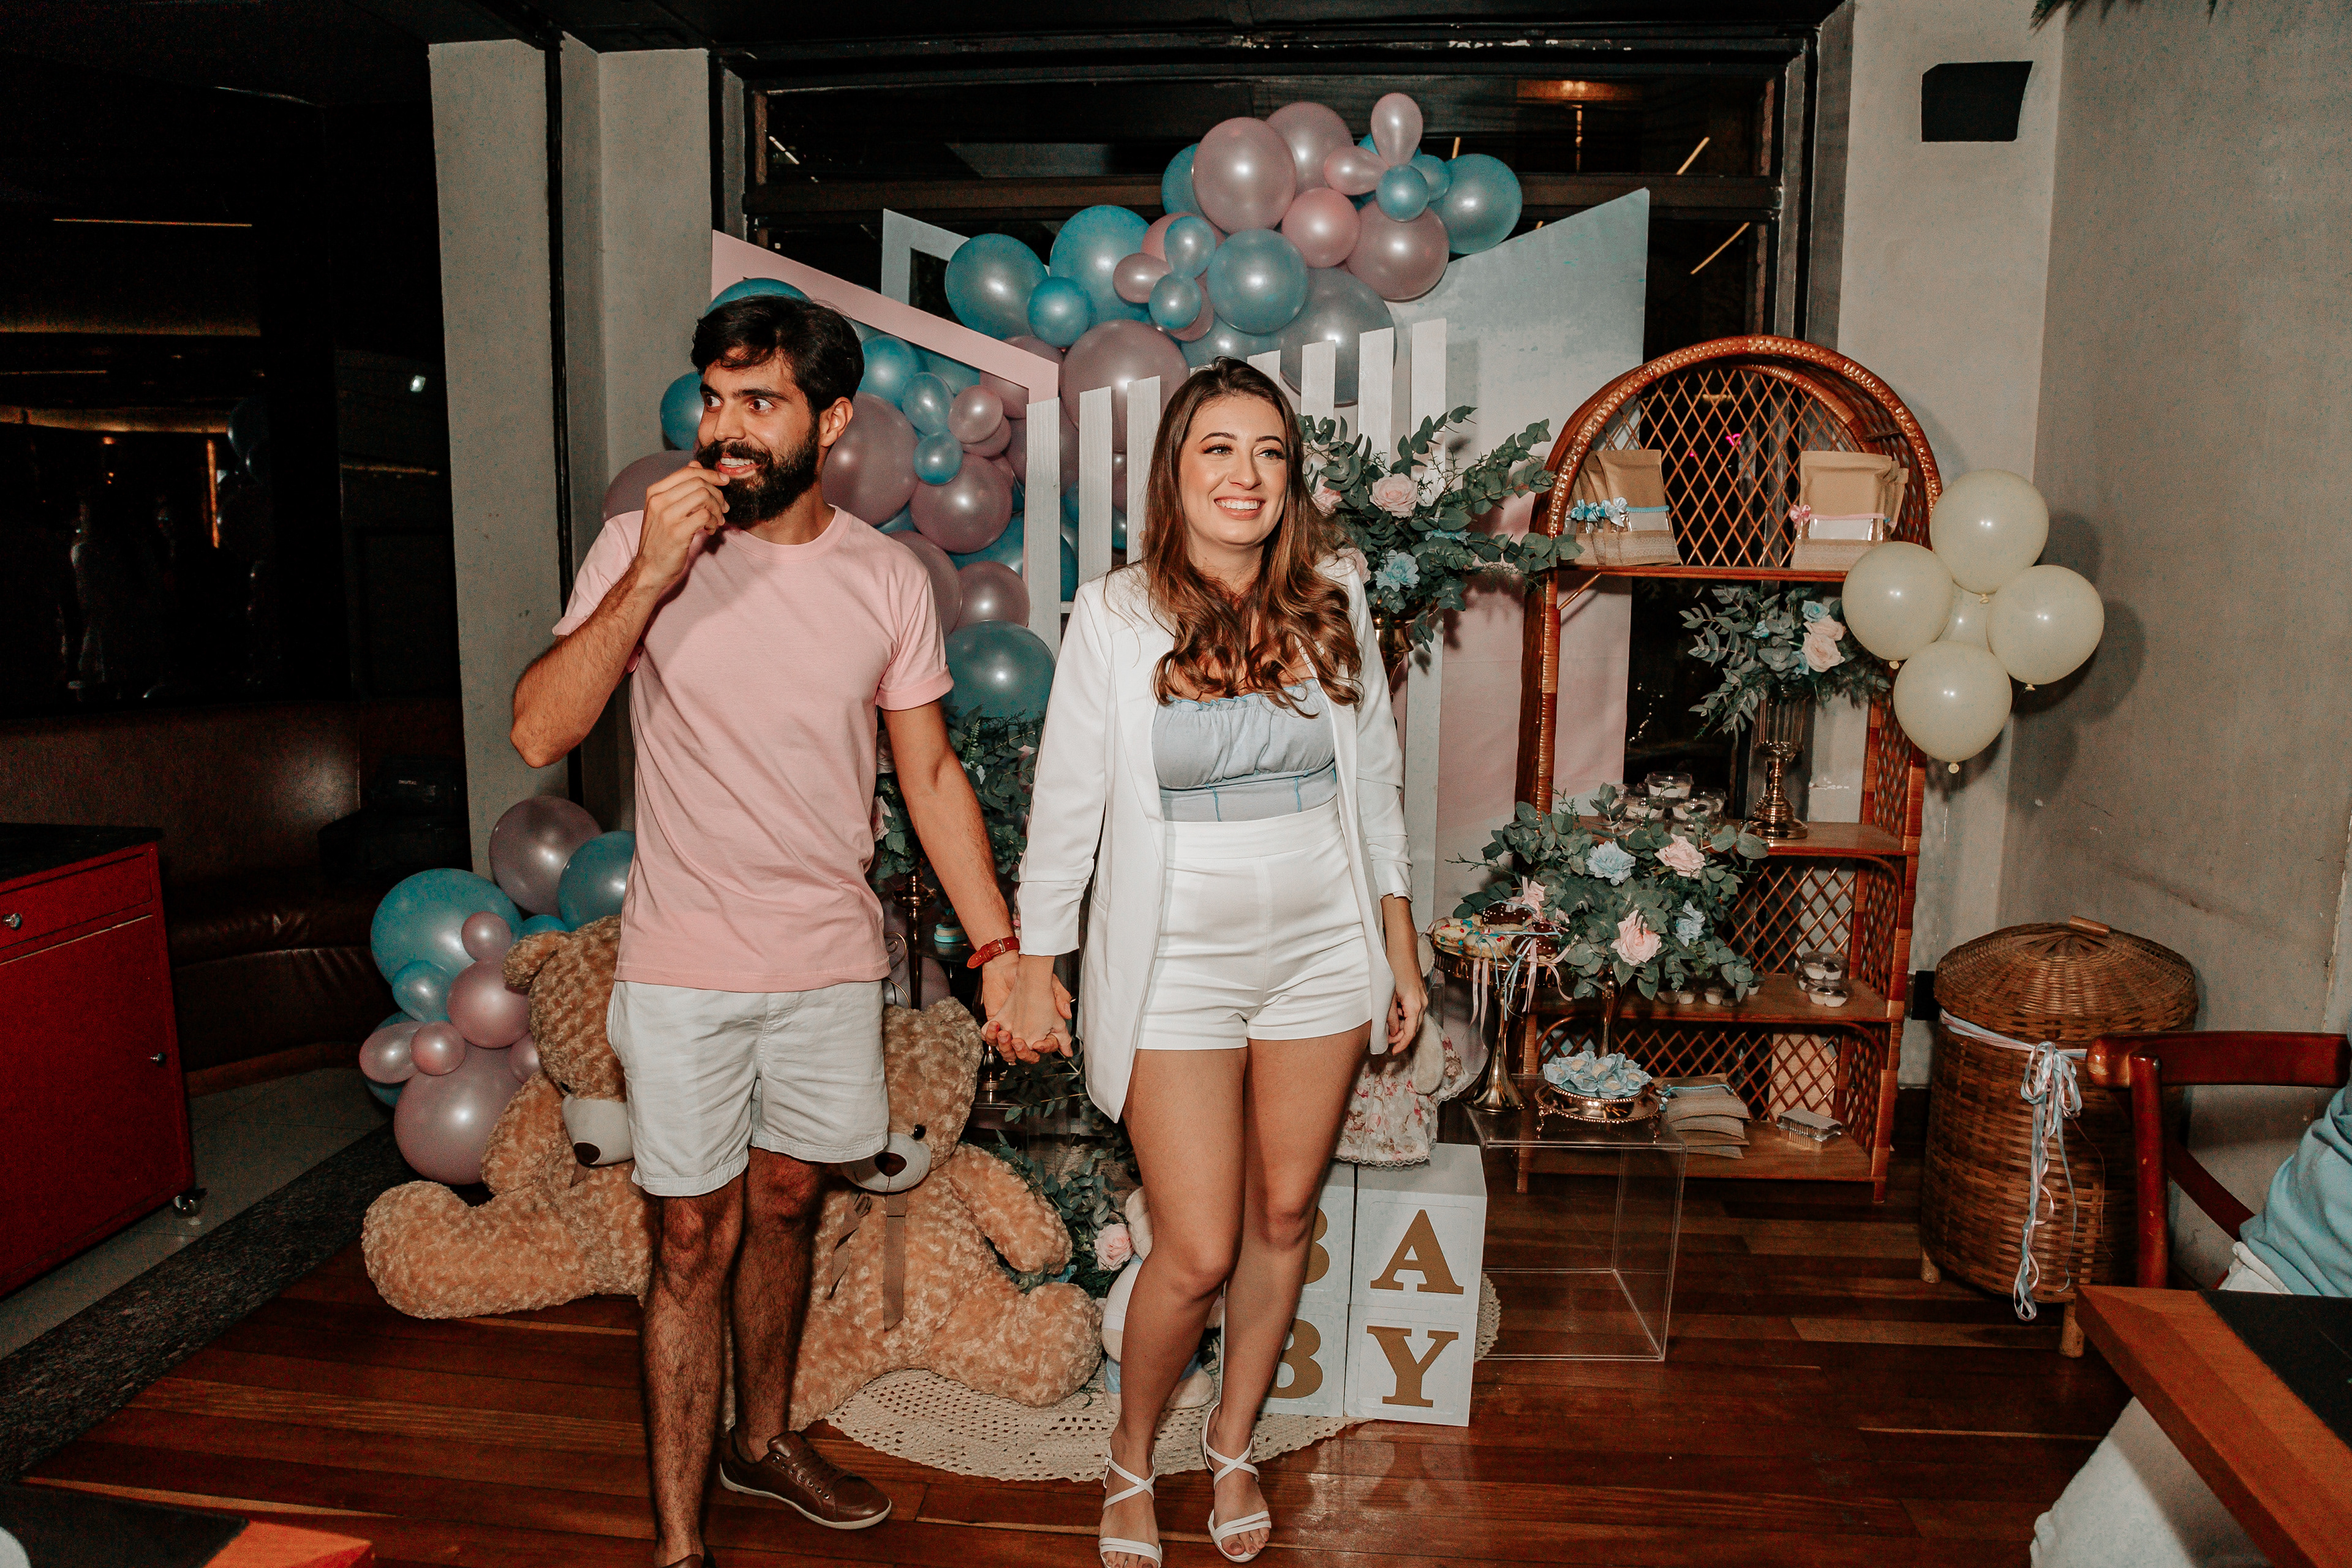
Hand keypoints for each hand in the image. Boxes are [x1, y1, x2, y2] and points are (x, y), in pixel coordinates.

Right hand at [635, 460, 728, 595]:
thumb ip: (678, 487)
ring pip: (704, 496)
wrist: (649, 568)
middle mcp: (658, 501)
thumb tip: (695, 464)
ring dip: (717, 508)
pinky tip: (710, 529)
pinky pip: (705, 515)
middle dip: (717, 493)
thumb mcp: (663, 509)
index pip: (688, 471)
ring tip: (717, 520)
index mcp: (655, 492)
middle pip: (698, 482)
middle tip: (723, 507)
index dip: (710, 474)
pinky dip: (713, 521)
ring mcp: (667, 516)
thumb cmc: (660, 539)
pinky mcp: (677, 532)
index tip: (724, 482)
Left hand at [986, 953, 1071, 1063]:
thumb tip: (1068, 1014)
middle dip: (1023, 1053)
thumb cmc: (1031, 978)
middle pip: (1026, 1055)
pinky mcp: (995, 1024)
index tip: (1039, 1043)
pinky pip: (990, 1038)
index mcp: (1043, 1027)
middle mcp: (1027, 1032)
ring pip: (1008, 1052)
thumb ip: (1061, 999)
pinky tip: (994, 1026)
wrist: (1007, 968)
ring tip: (1005, 1034)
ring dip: (1005, 1047)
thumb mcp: (1052, 986)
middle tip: (1019, 1042)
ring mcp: (1010, 1030)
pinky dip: (990, 1036)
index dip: (1043, 1048)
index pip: (1046, 1046)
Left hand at [1380, 896, 1424, 1053]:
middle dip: (1402, 1038)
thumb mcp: (1387, 995)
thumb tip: (1392, 1032)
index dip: (1401, 1044)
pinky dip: (1404, 1016)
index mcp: (1415, 1005)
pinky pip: (1413, 1011)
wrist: (1402, 947)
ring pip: (1414, 1019)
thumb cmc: (1393, 967)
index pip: (1410, 1033)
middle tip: (1387, 1043)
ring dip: (1402, 1026)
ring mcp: (1422, 997)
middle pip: (1414, 1028)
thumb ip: (1389, 1016)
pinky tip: (1393, 1014)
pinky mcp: (1419, 992)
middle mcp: (1422, 1003)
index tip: (1392, 1052)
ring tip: (1387, 1029)